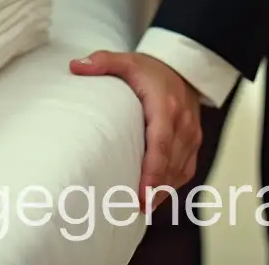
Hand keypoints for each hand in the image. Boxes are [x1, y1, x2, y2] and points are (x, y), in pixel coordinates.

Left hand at [69, 50, 201, 209]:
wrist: (183, 67)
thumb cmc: (152, 69)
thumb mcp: (127, 60)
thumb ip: (103, 62)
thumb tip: (75, 67)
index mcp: (165, 104)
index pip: (161, 142)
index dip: (153, 171)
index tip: (142, 194)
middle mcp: (182, 122)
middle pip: (170, 162)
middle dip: (154, 188)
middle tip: (133, 207)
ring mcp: (191, 133)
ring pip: (179, 170)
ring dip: (162, 191)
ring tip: (140, 206)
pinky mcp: (193, 142)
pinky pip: (186, 169)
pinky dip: (172, 185)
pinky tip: (155, 196)